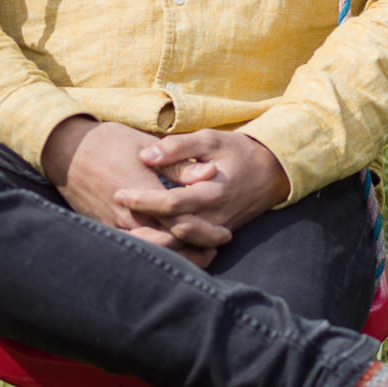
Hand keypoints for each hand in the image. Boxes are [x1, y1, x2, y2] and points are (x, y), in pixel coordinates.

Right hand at [41, 116, 231, 267]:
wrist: (65, 150)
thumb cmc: (108, 142)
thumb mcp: (145, 146)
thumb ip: (178, 164)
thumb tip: (209, 174)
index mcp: (141, 193)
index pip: (181, 223)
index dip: (206, 232)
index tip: (225, 233)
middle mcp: (127, 215)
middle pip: (168, 245)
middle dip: (195, 251)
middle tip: (216, 247)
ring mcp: (113, 226)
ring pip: (151, 252)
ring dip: (177, 256)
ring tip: (199, 254)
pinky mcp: (104, 229)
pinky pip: (134, 249)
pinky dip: (155, 253)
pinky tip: (169, 250)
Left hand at [111, 129, 289, 242]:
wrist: (272, 173)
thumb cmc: (238, 152)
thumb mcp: (210, 140)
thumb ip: (178, 147)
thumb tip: (145, 156)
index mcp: (212, 192)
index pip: (171, 204)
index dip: (142, 200)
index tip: (119, 193)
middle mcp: (215, 217)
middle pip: (172, 231)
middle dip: (143, 226)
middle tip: (116, 215)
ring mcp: (217, 230)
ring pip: (181, 245)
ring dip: (153, 240)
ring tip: (126, 229)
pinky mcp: (216, 234)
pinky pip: (190, 246)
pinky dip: (169, 244)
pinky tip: (149, 236)